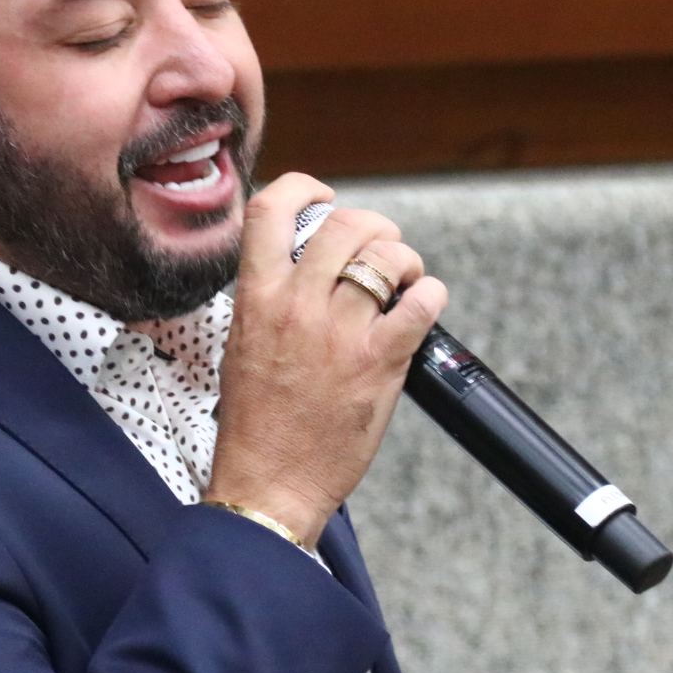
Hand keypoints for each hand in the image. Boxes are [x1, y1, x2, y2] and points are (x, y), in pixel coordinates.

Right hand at [205, 173, 447, 547]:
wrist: (269, 483)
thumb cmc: (255, 425)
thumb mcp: (242, 345)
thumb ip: (270, 300)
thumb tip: (305, 268)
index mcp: (256, 298)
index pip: (271, 211)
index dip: (303, 189)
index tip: (322, 197)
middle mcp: (296, 306)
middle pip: (344, 224)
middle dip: (372, 226)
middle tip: (380, 246)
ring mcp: (339, 333)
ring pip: (386, 256)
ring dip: (404, 260)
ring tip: (405, 279)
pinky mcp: (378, 363)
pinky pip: (420, 303)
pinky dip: (430, 295)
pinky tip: (422, 306)